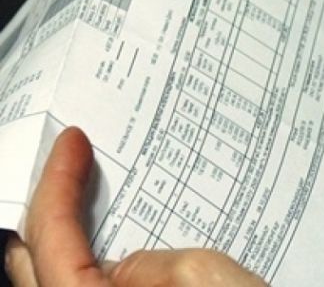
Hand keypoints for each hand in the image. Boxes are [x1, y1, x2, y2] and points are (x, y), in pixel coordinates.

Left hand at [4, 127, 266, 285]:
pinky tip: (104, 253)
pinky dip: (80, 270)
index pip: (51, 235)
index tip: (72, 141)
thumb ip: (146, 262)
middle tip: (65, 167)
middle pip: (30, 265)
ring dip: (58, 244)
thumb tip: (122, 266)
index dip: (58, 180)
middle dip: (44, 209)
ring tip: (77, 204)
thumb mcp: (202, 276)